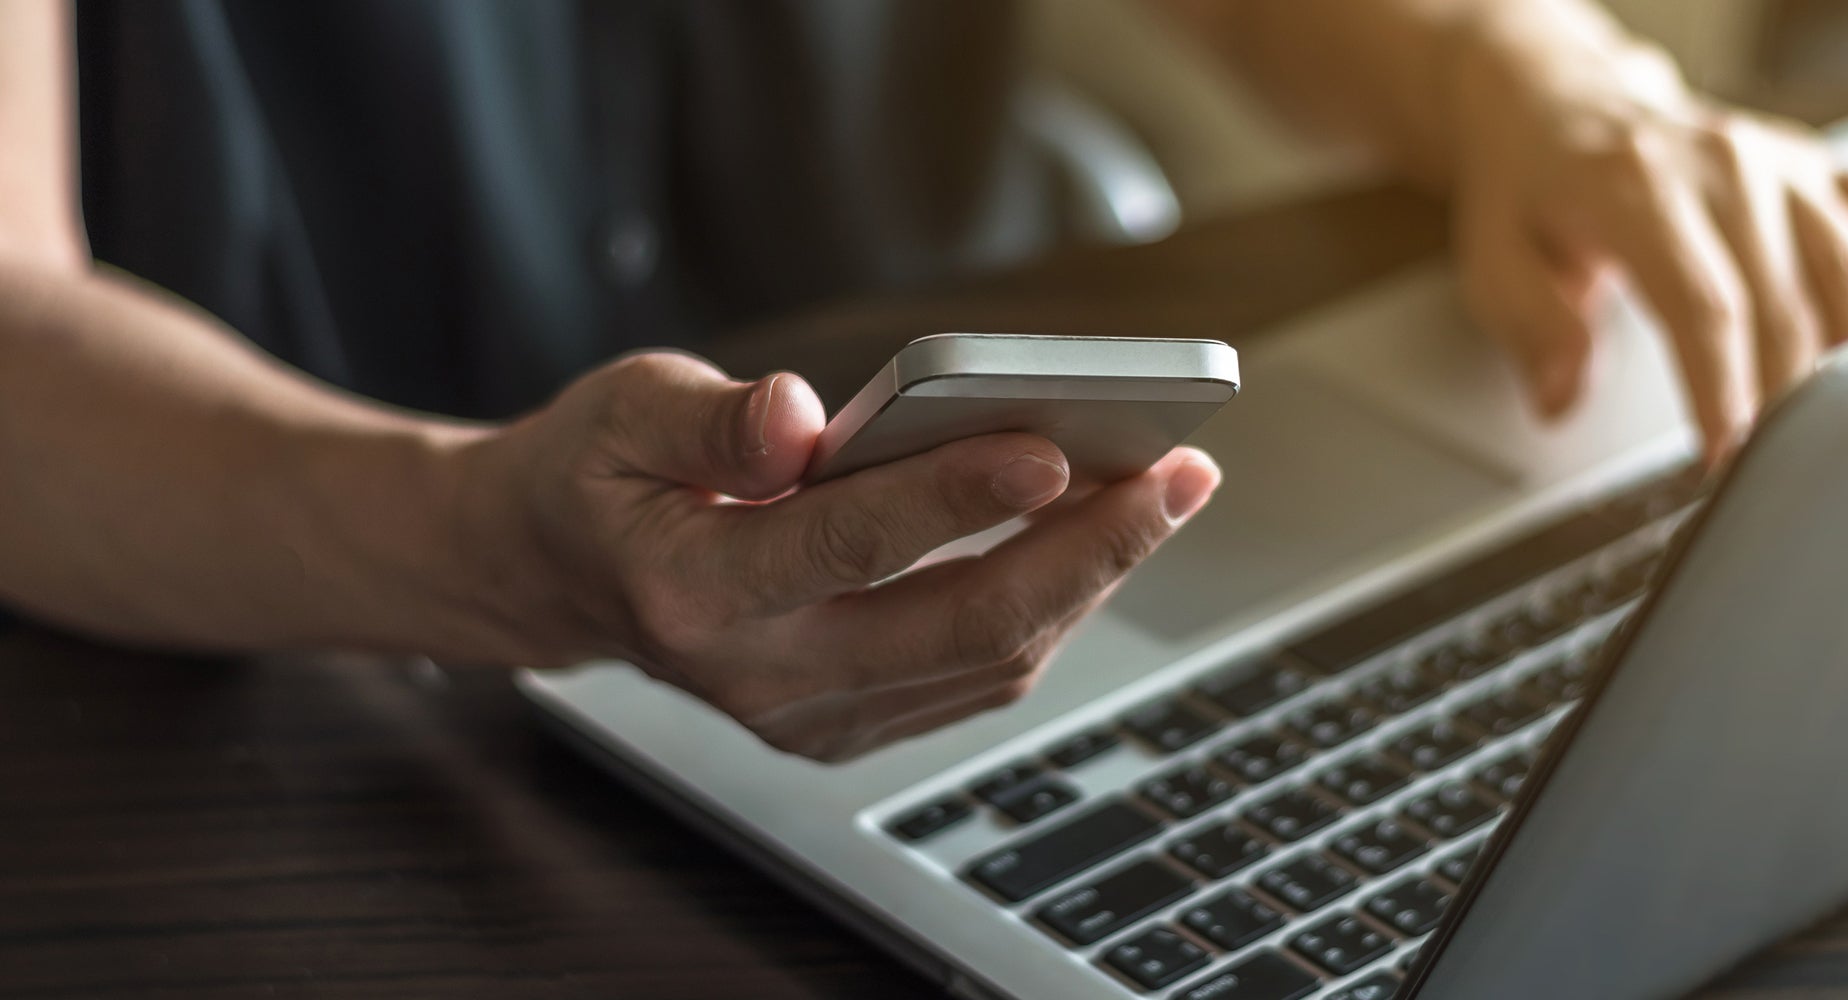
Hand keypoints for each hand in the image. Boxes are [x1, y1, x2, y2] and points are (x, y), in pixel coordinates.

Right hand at [458, 352, 1220, 761]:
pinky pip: (975, 679)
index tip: (1054, 444)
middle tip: (1175, 475)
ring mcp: (810, 715)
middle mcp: (759, 674)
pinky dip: (1050, 609)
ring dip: (1088, 579)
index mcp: (694, 589)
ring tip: (1163, 492)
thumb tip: (801, 416)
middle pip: (956, 626)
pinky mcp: (848, 725)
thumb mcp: (622, 410)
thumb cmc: (597, 477)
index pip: (847, 543)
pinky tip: (1094, 538)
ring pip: (987, 662)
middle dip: (1084, 551)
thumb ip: (712, 419)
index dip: (954, 495)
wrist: (557, 576)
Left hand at [1445, 9, 1847, 461]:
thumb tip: (1561, 397)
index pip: (1702, 305)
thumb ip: (1532, 328)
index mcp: (1634, 187)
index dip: (1723, 389)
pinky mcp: (1815, 166)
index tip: (1725, 457)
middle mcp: (1719, 165)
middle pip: (1781, 301)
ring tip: (1830, 432)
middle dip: (1780, 399)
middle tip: (1766, 471)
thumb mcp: (1492, 259)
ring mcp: (1777, 163)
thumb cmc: (1529, 189)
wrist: (1556, 108)